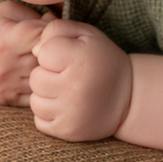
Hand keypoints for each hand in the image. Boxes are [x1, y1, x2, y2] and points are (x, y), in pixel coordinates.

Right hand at [0, 1, 48, 106]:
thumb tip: (60, 26)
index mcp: (4, 38)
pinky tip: (41, 76)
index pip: (41, 36)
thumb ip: (35, 16)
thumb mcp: (7, 11)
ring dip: (51, 71)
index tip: (51, 30)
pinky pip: (36, 96)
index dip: (52, 32)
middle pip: (45, 60)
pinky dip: (43, 87)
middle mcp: (4, 64)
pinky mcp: (7, 99)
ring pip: (44, 80)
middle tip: (56, 46)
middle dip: (54, 52)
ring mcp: (6, 85)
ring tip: (51, 61)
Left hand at [29, 19, 132, 141]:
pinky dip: (49, 114)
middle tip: (66, 76)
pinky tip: (65, 107)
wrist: (128, 98)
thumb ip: (56, 30)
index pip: (42, 53)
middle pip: (35, 79)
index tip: (67, 57)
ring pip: (35, 102)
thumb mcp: (85, 35)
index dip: (52, 53)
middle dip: (47, 75)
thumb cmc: (101, 60)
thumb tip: (34, 50)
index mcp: (81, 59)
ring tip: (66, 92)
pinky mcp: (68, 131)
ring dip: (46, 96)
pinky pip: (40, 121)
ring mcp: (71, 113)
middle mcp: (75, 88)